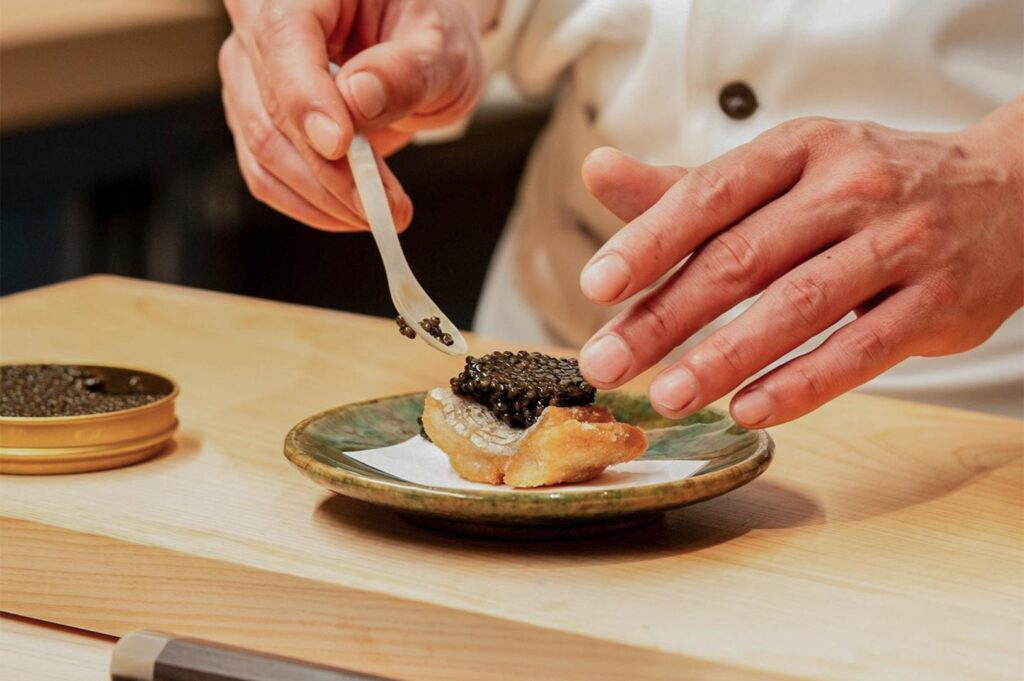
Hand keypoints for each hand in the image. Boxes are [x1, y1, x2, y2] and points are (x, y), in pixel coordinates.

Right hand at [219, 0, 493, 230]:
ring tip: (382, 210)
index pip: (284, 41)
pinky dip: (309, 203)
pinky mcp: (255, 116)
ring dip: (322, 196)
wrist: (417, 40)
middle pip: (269, 108)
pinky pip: (265, 172)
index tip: (341, 147)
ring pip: (263, 149)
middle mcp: (260, 23)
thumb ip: (406, 70)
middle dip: (329, 170)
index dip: (306, 100)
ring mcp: (250, 73)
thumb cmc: (427, 29)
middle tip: (386, 205)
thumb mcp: (442, 45)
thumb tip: (359, 98)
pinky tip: (351, 211)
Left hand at [577, 98, 1023, 426]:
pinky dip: (801, 384)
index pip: (710, 193)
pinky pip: (860, 350)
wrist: (1007, 192)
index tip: (596, 286)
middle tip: (606, 362)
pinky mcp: (937, 302)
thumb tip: (599, 172)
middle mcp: (850, 187)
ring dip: (724, 356)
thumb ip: (688, 185)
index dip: (648, 240)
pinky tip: (748, 409)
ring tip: (666, 395)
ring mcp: (899, 244)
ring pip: (798, 305)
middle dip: (665, 316)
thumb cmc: (867, 186)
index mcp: (800, 149)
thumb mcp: (783, 170)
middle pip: (742, 257)